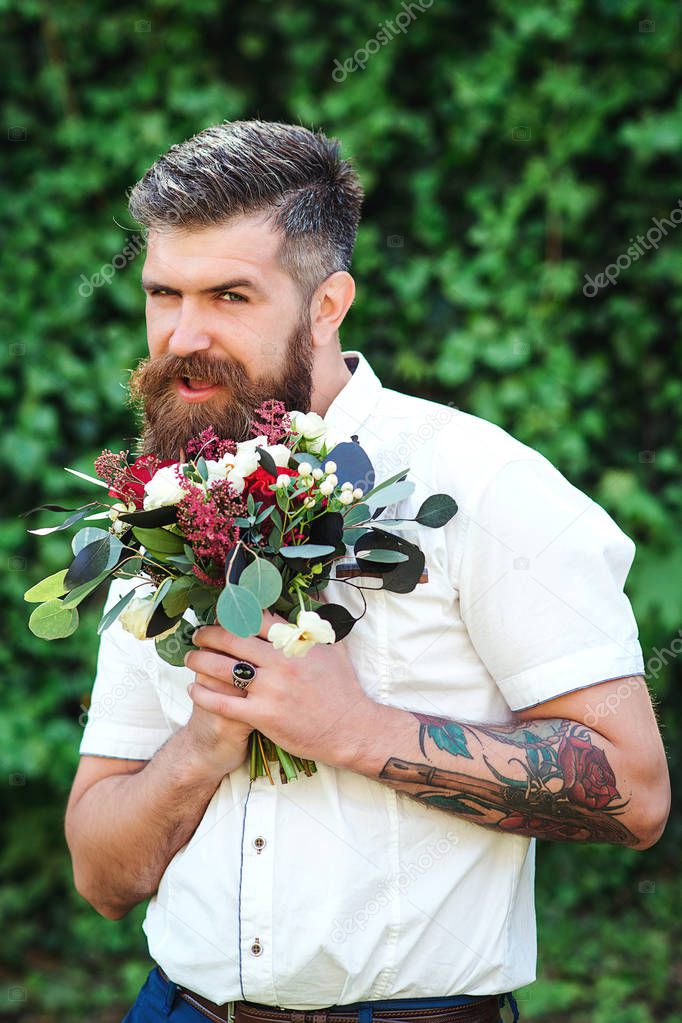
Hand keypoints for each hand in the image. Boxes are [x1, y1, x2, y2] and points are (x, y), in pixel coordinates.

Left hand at [184, 609, 380, 769]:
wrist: (351, 729)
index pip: (255, 619)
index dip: (233, 615)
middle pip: (232, 639)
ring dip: (199, 660)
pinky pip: (222, 702)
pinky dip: (203, 694)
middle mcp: (280, 662)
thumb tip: (306, 606)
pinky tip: (193, 688)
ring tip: (191, 658)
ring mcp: (270, 689)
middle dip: (208, 635)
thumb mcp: (333, 649)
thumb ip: (313, 629)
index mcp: (295, 643)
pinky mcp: (263, 716)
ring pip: (222, 669)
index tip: (221, 615)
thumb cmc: (344, 689)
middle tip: (198, 635)